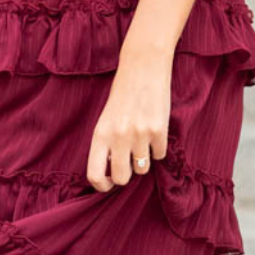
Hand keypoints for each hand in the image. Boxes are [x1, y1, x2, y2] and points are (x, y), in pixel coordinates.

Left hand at [86, 45, 171, 190]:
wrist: (143, 68)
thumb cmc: (123, 96)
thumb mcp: (106, 120)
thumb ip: (107, 146)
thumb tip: (113, 174)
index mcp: (100, 135)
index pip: (94, 174)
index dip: (102, 186)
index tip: (109, 183)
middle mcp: (118, 137)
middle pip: (122, 178)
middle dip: (126, 176)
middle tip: (129, 163)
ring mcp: (139, 135)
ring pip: (143, 168)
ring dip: (143, 160)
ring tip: (142, 140)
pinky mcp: (159, 131)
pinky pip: (160, 155)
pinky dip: (158, 148)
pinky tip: (154, 131)